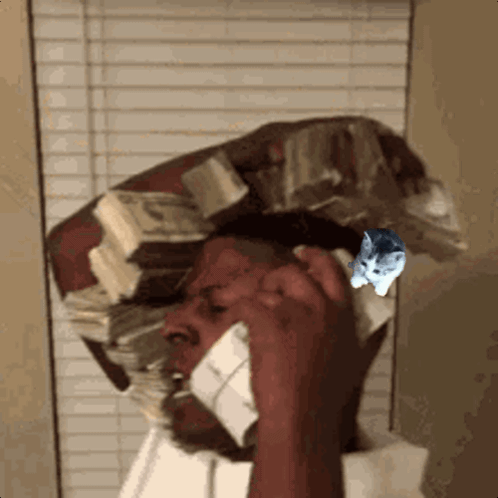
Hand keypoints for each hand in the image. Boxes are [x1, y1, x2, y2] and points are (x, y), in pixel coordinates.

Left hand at [217, 250, 355, 426]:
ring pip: (266, 291)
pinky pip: (246, 304)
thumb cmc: (325, 398)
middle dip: (276, 279)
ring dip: (257, 302)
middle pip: (293, 274)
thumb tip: (358, 325)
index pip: (331, 271)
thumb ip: (350, 335)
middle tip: (268, 290)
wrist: (304, 418)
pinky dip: (238, 312)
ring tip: (254, 321)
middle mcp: (319, 307)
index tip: (305, 253)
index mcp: (341, 315)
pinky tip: (238, 324)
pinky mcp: (267, 321)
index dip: (316, 257)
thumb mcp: (350, 360)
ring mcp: (292, 312)